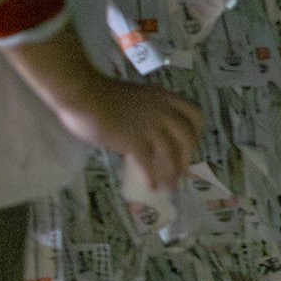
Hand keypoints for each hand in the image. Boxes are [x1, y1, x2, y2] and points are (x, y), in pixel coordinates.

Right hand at [52, 77, 203, 192]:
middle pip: (187, 139)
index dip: (196, 131)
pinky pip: (148, 165)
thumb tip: (149, 131)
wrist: (83, 95)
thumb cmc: (102, 94)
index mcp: (165, 98)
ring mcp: (150, 128)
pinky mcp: (135, 142)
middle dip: (187, 157)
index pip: (195, 114)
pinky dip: (151, 178)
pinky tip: (151, 186)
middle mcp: (163, 112)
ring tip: (169, 187)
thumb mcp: (137, 97)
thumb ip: (148, 112)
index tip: (191, 143)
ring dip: (171, 174)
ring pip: (171, 155)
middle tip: (181, 170)